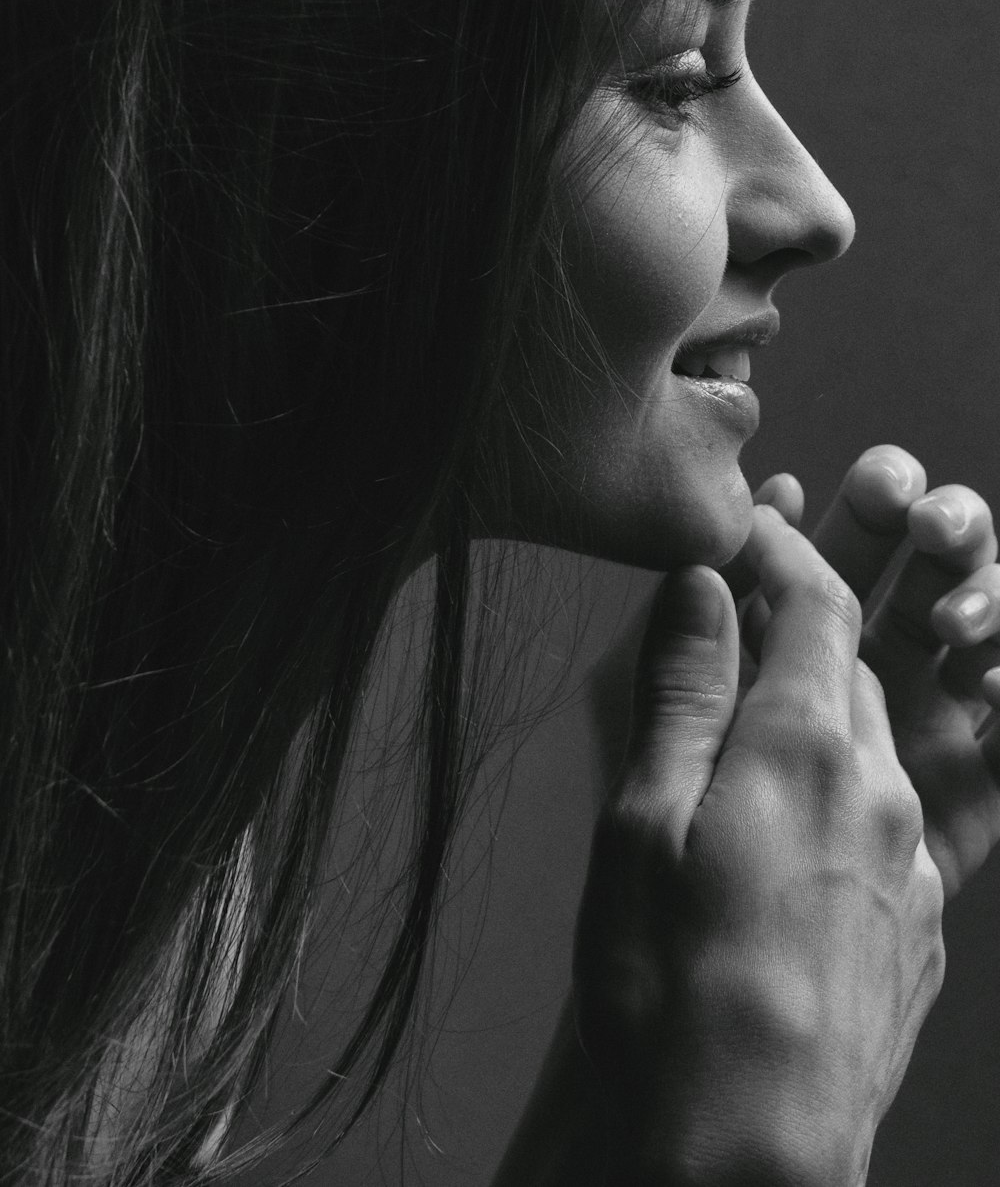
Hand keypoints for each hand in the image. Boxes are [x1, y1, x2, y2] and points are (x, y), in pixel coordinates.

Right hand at [573, 507, 943, 1186]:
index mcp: (807, 749)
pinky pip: (887, 823)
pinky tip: (785, 840)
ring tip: (747, 738)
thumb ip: (683, 692)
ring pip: (870, 747)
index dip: (782, 550)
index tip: (747, 529)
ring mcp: (913, 863)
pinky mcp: (921, 926)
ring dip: (819, 714)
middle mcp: (881, 791)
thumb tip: (704, 585)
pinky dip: (840, 795)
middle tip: (735, 619)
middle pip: (850, 668)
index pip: (817, 603)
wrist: (750, 1157)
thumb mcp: (645, 822)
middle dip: (800, 627)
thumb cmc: (670, 991)